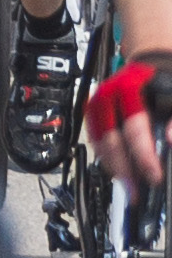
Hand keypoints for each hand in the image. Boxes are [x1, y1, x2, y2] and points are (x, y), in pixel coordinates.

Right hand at [99, 53, 171, 187]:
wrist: (154, 65)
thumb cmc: (167, 83)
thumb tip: (170, 140)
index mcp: (130, 89)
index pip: (134, 128)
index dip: (144, 156)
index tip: (154, 176)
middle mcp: (108, 95)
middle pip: (109, 138)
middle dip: (123, 169)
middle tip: (136, 192)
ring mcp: (97, 103)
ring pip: (99, 141)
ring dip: (113, 167)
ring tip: (128, 188)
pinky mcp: (93, 112)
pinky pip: (96, 139)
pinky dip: (107, 157)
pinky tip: (119, 172)